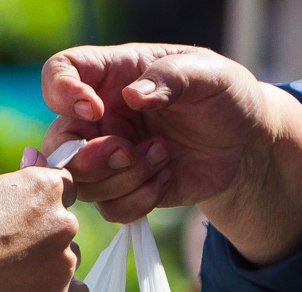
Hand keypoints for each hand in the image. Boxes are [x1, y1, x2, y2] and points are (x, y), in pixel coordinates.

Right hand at [0, 168, 86, 291]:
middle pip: (65, 229)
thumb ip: (18, 181)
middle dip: (45, 238)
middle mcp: (65, 222)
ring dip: (51, 267)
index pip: (64, 189)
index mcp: (47, 188)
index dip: (43, 204)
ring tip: (11, 276)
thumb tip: (36, 156)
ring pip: (69, 262)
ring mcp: (65, 262)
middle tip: (9, 252)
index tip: (25, 217)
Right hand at [41, 43, 301, 262]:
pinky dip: (138, 200)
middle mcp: (99, 117)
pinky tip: (165, 179)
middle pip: (57, 142)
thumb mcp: (207, 74)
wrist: (244, 143)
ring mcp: (108, 157)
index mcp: (111, 75)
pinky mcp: (125, 190)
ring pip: (83, 183)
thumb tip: (134, 96)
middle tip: (128, 152)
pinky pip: (110, 209)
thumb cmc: (223, 95)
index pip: (59, 72)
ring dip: (124, 178)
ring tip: (163, 156)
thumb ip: (171, 78)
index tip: (92, 108)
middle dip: (88, 157)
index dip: (62, 92)